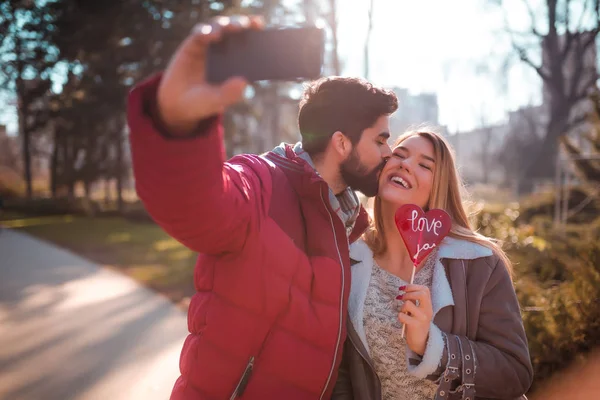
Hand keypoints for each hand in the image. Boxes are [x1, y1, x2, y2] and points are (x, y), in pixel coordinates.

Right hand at [157, 15, 264, 135]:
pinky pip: (200, 32)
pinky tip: (210, 36)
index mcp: (237, 62)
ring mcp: (209, 45)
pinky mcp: (193, 44)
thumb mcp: (215, 101)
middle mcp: (225, 50)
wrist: (177, 105)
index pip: (251, 43)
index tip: (262, 28)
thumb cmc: (202, 103)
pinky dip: (205, 31)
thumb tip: (243, 82)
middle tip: (245, 25)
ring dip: (224, 24)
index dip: (257, 33)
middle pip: (236, 30)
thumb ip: (228, 93)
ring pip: (219, 26)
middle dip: (242, 23)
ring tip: (227, 30)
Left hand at [397, 284, 432, 355]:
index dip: (413, 286)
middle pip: (421, 294)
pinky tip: (402, 320)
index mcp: (428, 305)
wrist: (422, 342)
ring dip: (402, 307)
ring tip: (403, 312)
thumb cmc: (417, 324)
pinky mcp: (415, 325)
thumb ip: (415, 301)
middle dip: (408, 293)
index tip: (404, 288)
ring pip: (408, 304)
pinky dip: (400, 316)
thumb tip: (405, 289)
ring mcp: (422, 318)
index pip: (425, 289)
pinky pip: (402, 316)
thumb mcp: (419, 311)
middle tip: (401, 297)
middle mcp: (427, 310)